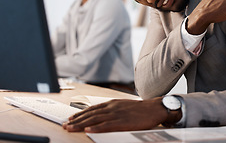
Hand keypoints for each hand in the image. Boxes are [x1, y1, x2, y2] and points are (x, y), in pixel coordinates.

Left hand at [63, 97, 179, 132]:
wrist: (153, 108)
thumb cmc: (139, 109)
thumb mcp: (123, 105)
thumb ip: (112, 109)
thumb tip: (101, 114)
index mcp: (112, 103)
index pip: (92, 108)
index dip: (80, 113)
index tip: (71, 118)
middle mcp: (111, 107)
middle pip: (90, 114)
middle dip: (76, 120)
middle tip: (65, 125)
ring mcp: (116, 114)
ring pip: (95, 119)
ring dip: (81, 124)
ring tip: (71, 128)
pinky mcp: (122, 122)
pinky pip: (107, 125)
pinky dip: (97, 127)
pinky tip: (89, 130)